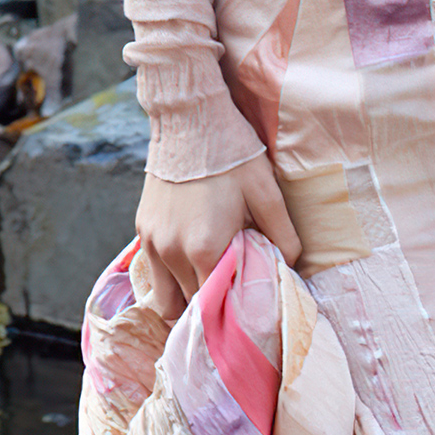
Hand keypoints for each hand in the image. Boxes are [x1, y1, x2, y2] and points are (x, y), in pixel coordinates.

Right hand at [130, 157, 302, 313]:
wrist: (190, 120)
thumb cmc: (233, 156)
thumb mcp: (267, 194)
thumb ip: (283, 237)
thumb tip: (291, 267)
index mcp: (204, 249)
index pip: (214, 307)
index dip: (231, 314)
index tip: (246, 312)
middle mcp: (172, 252)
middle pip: (189, 307)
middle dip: (211, 308)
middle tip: (233, 296)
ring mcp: (153, 242)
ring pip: (165, 297)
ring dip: (186, 297)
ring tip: (209, 282)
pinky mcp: (142, 229)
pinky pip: (155, 271)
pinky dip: (171, 276)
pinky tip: (192, 259)